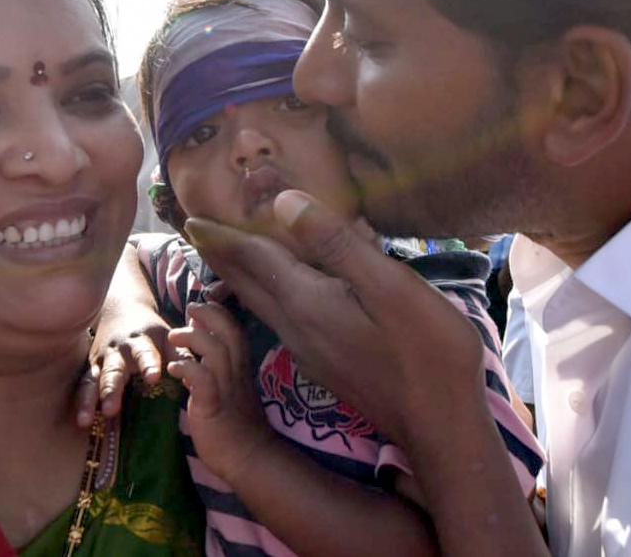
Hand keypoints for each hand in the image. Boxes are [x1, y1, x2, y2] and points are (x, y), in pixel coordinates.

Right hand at [77, 305, 175, 427]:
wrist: (121, 308)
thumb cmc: (150, 330)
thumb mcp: (167, 337)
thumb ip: (181, 355)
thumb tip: (201, 376)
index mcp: (139, 342)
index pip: (144, 353)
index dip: (148, 364)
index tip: (153, 377)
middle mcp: (117, 352)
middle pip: (113, 371)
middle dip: (111, 389)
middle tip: (111, 409)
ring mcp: (100, 361)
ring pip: (91, 381)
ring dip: (88, 400)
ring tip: (85, 420)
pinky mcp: (89, 369)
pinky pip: (83, 387)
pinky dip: (81, 404)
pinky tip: (81, 422)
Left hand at [167, 301, 276, 487]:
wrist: (249, 457)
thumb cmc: (236, 423)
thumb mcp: (230, 388)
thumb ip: (218, 367)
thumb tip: (200, 347)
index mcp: (241, 367)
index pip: (236, 330)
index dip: (220, 313)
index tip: (203, 305)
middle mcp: (237, 373)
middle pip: (230, 332)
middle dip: (210, 315)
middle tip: (190, 308)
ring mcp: (227, 389)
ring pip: (217, 351)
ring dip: (193, 338)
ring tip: (173, 337)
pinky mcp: (213, 407)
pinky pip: (203, 381)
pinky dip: (188, 368)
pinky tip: (173, 369)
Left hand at [184, 190, 488, 446]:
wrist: (439, 428)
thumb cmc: (427, 353)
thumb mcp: (389, 286)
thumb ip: (335, 244)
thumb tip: (283, 203)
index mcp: (307, 302)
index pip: (253, 259)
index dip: (223, 235)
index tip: (191, 219)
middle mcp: (297, 326)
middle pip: (247, 283)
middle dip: (221, 255)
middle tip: (195, 233)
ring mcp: (310, 349)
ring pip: (261, 303)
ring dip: (239, 277)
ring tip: (227, 257)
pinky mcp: (325, 363)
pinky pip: (281, 317)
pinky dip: (266, 295)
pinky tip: (280, 293)